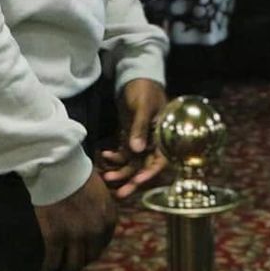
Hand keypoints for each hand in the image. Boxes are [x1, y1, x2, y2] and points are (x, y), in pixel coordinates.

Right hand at [34, 169, 116, 270]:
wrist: (58, 167)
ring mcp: (76, 237)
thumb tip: (93, 219)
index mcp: (109, 219)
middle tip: (71, 268)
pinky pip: (53, 262)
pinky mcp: (55, 238)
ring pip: (72, 265)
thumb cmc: (77, 172)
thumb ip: (100, 209)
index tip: (85, 255)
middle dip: (80, 264)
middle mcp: (96, 232)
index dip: (93, 251)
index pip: (103, 244)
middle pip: (89, 257)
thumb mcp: (99, 191)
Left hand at [99, 78, 167, 199]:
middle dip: (132, 180)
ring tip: (106, 177)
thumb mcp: (143, 106)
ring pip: (133, 163)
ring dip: (120, 171)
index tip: (138, 180)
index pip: (161, 159)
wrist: (136, 77)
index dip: (151, 172)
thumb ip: (140, 128)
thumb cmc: (145, 89)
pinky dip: (115, 156)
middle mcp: (154, 142)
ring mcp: (142, 141)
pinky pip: (124, 153)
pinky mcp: (131, 137)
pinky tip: (105, 155)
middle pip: (145, 166)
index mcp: (164, 135)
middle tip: (120, 194)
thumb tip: (137, 150)